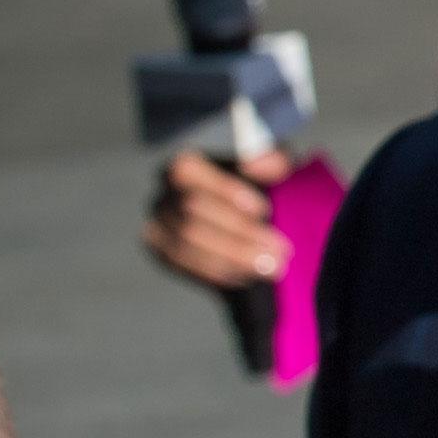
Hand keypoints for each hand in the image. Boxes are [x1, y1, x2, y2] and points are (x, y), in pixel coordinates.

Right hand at [145, 147, 292, 290]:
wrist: (236, 216)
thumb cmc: (252, 184)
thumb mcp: (265, 165)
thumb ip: (268, 160)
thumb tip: (268, 166)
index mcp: (183, 166)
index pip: (191, 173)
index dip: (225, 190)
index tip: (263, 209)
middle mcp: (163, 194)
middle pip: (191, 214)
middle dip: (238, 234)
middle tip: (280, 250)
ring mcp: (157, 224)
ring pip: (186, 244)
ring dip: (232, 259)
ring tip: (272, 268)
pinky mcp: (161, 251)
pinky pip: (182, 266)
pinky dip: (216, 272)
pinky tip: (247, 276)